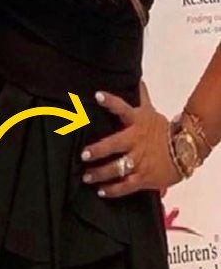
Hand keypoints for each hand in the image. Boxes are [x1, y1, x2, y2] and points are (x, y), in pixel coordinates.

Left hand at [80, 83, 180, 197]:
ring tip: (86, 176)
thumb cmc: (162, 130)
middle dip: (98, 150)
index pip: (123, 108)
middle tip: (84, 155)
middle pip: (115, 145)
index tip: (98, 95)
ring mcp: (140, 161)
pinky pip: (127, 185)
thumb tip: (138, 78)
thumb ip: (141, 97)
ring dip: (100, 173)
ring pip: (118, 168)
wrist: (185, 151)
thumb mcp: (150, 112)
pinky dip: (114, 190)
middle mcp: (136, 141)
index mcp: (137, 123)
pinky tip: (102, 191)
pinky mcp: (145, 177)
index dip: (111, 102)